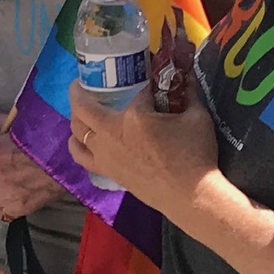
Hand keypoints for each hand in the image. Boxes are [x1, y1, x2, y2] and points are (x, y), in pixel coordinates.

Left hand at [68, 81, 217, 217]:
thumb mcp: (197, 117)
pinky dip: (76, 145)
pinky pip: (80, 156)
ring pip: (76, 130)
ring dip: (76, 116)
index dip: (140, 81)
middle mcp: (111, 133)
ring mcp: (105, 154)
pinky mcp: (107, 171)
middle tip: (85, 83)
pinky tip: (77, 139)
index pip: (133, 89)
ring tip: (82, 110)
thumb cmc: (195, 155)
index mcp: (134, 115)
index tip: (144, 77)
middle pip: (84, 107)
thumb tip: (186, 80)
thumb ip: (190, 95)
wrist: (190, 196)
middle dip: (80, 91)